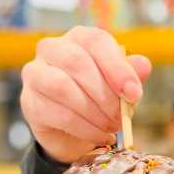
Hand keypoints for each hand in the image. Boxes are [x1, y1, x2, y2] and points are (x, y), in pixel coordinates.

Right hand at [20, 26, 150, 163]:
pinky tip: (100, 135)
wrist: (74, 130)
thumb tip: (143, 65)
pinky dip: (85, 128)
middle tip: (122, 116)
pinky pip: (59, 114)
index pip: (97, 42)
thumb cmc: (100, 99)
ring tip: (111, 127)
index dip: (118, 68)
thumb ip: (131, 75)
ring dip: (94, 112)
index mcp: (80, 38)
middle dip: (106, 95)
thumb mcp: (121, 86)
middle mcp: (53, 48)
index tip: (134, 94)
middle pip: (78, 63)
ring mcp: (36, 73)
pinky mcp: (30, 101)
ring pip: (63, 87)